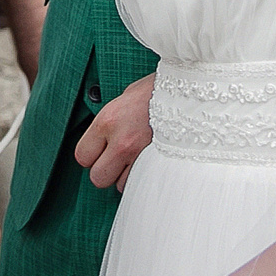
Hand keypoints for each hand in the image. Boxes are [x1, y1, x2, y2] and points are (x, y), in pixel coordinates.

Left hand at [74, 73, 154, 189]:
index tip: (101, 151)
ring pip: (121, 185)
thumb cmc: (159, 90)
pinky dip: (145, 177)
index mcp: (108, 120)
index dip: (91, 156)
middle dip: (106, 171)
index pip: (83, 156)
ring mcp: (142, 155)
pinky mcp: (160, 164)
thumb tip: (102, 139)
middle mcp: (122, 141)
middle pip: (98, 178)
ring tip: (140, 157)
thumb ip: (111, 121)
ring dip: (128, 175)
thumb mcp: (126, 97)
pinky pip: (144, 183)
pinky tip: (151, 162)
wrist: (192, 90)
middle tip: (118, 159)